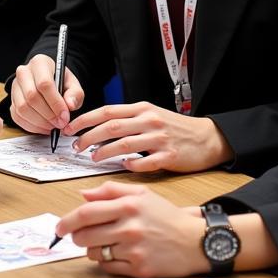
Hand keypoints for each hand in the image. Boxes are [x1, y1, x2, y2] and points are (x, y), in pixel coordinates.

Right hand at [10, 53, 84, 134]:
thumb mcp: (72, 84)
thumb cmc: (60, 82)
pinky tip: (44, 127)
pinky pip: (18, 117)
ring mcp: (15, 87)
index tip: (65, 116)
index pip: (44, 84)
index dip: (55, 103)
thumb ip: (75, 94)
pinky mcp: (12, 101)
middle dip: (48, 115)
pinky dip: (32, 127)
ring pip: (22, 109)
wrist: (47, 83)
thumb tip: (70, 105)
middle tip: (61, 123)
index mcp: (39, 63)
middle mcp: (23, 73)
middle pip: (32, 97)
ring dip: (40, 122)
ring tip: (54, 126)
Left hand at [54, 181, 206, 277]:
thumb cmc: (166, 215)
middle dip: (76, 237)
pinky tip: (117, 253)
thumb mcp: (141, 194)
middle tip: (78, 236)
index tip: (59, 227)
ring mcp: (134, 250)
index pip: (86, 214)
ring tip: (105, 243)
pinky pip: (108, 268)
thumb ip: (110, 191)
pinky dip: (106, 261)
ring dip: (92, 249)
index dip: (67, 221)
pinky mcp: (139, 269)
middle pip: (85, 236)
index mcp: (128, 206)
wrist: (194, 241)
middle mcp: (129, 228)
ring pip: (94, 253)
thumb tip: (82, 194)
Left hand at [67, 102, 231, 172]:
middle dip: (89, 137)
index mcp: (142, 109)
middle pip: (111, 127)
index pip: (107, 111)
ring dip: (105, 152)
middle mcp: (149, 120)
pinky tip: (123, 168)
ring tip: (93, 158)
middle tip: (76, 147)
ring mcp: (160, 138)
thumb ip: (128, 120)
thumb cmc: (175, 128)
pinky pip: (146, 163)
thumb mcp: (150, 115)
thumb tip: (98, 128)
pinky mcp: (170, 156)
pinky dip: (132, 165)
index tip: (70, 128)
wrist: (207, 138)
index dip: (85, 119)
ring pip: (124, 145)